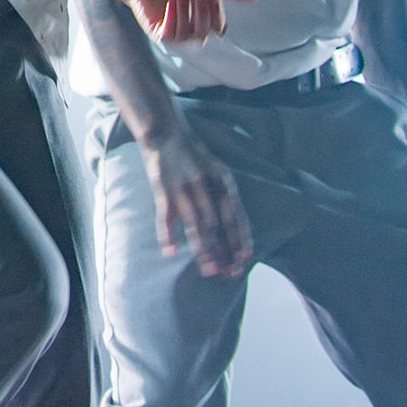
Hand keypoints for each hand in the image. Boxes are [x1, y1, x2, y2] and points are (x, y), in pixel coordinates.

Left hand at [122, 0, 260, 44]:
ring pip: (189, 35)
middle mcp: (193, 32)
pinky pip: (172, 35)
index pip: (219, 27)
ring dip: (184, 11)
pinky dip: (172, 18)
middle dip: (199, 10)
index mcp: (207, 21)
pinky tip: (169, 5)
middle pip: (205, 32)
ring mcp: (177, 36)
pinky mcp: (161, 36)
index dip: (213, 10)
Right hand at [143, 124, 251, 276]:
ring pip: (195, 223)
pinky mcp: (162, 187)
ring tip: (207, 270)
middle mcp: (206, 186)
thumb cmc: (195, 157)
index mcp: (223, 182)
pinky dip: (167, 234)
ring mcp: (184, 187)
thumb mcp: (217, 172)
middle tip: (228, 274)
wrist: (166, 132)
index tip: (243, 260)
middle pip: (217, 225)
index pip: (235, 216)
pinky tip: (169, 251)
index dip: (240, 239)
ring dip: (202, 249)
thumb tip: (234, 227)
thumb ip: (225, 197)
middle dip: (224, 251)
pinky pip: (165, 215)